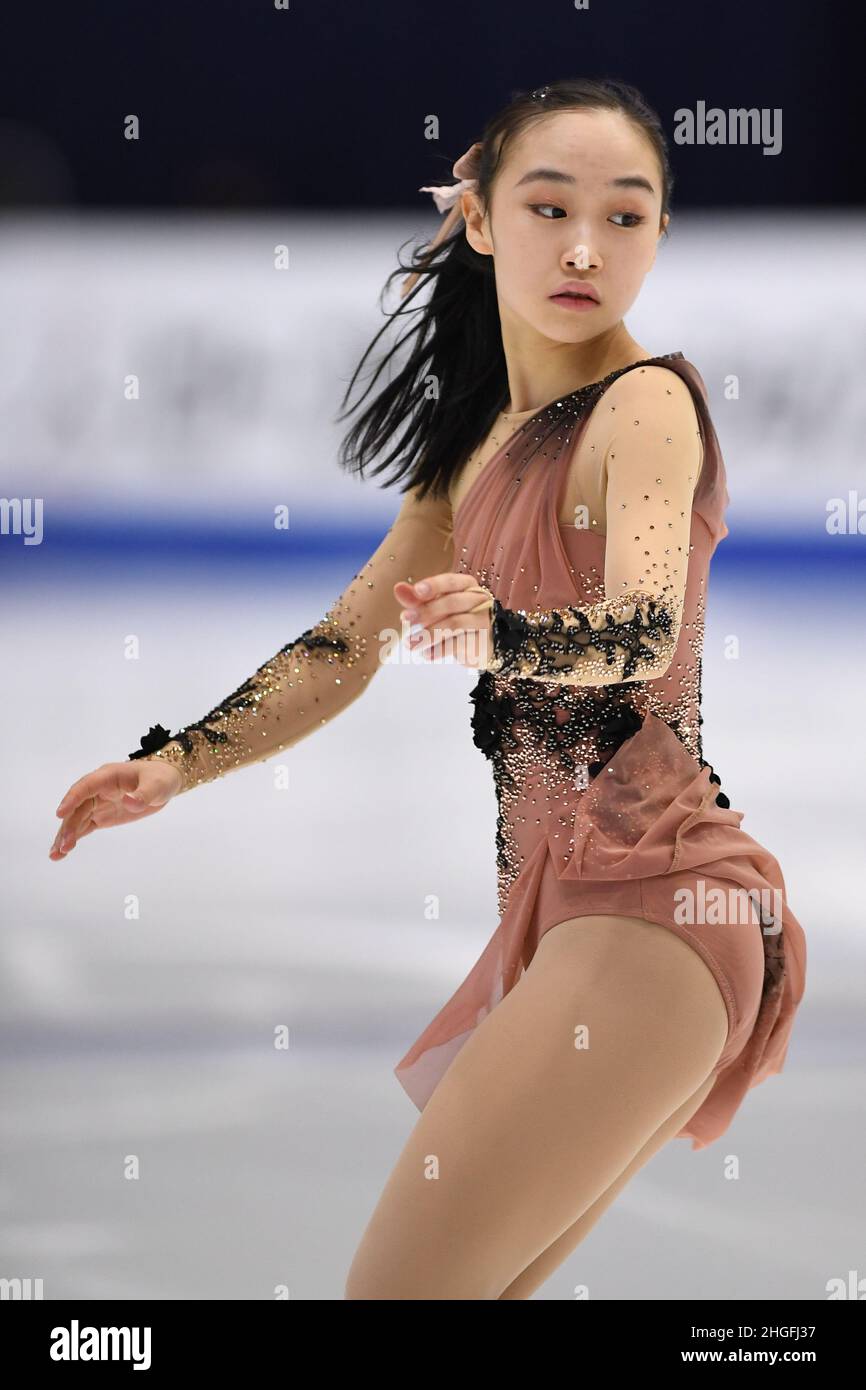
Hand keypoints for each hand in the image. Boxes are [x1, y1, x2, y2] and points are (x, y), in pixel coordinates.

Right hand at [49, 758, 183, 859]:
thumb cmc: (160, 779)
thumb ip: (143, 794)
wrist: (164, 781)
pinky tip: (61, 852)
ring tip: (56, 855)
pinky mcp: (101, 815)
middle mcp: (97, 789)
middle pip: (78, 807)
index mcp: (107, 776)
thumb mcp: (157, 786)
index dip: (72, 799)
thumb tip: (128, 802)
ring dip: (66, 835)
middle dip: (69, 826)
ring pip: (77, 819)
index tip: (60, 814)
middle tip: (63, 846)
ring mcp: (97, 803)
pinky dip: (74, 838)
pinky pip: (84, 826)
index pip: (85, 787)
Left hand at [394, 573, 495, 669]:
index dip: (434, 585)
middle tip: (406, 620)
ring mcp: (483, 621)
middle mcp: (479, 600)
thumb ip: (418, 599)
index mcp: (467, 586)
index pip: (451, 582)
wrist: (482, 645)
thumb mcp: (436, 607)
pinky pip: (459, 644)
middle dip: (426, 611)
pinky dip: (439, 650)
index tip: (417, 591)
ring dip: (428, 634)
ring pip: (454, 624)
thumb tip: (398, 588)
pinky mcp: (482, 641)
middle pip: (452, 602)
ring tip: (409, 644)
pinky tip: (426, 654)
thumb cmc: (456, 620)